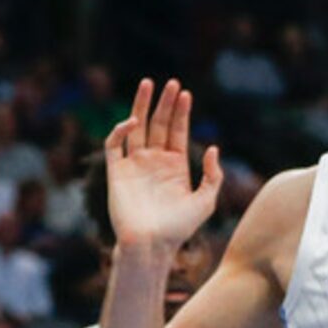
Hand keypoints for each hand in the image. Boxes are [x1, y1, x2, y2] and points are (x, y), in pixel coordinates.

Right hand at [103, 79, 222, 255]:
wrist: (151, 244)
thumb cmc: (179, 228)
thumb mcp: (206, 201)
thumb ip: (213, 176)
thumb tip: (212, 148)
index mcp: (174, 166)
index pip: (176, 131)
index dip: (180, 112)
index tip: (185, 94)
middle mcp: (153, 162)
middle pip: (158, 124)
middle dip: (164, 102)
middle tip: (171, 83)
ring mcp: (134, 165)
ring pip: (136, 127)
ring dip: (141, 105)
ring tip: (148, 83)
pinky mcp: (116, 171)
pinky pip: (114, 144)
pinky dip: (121, 129)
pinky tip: (133, 121)